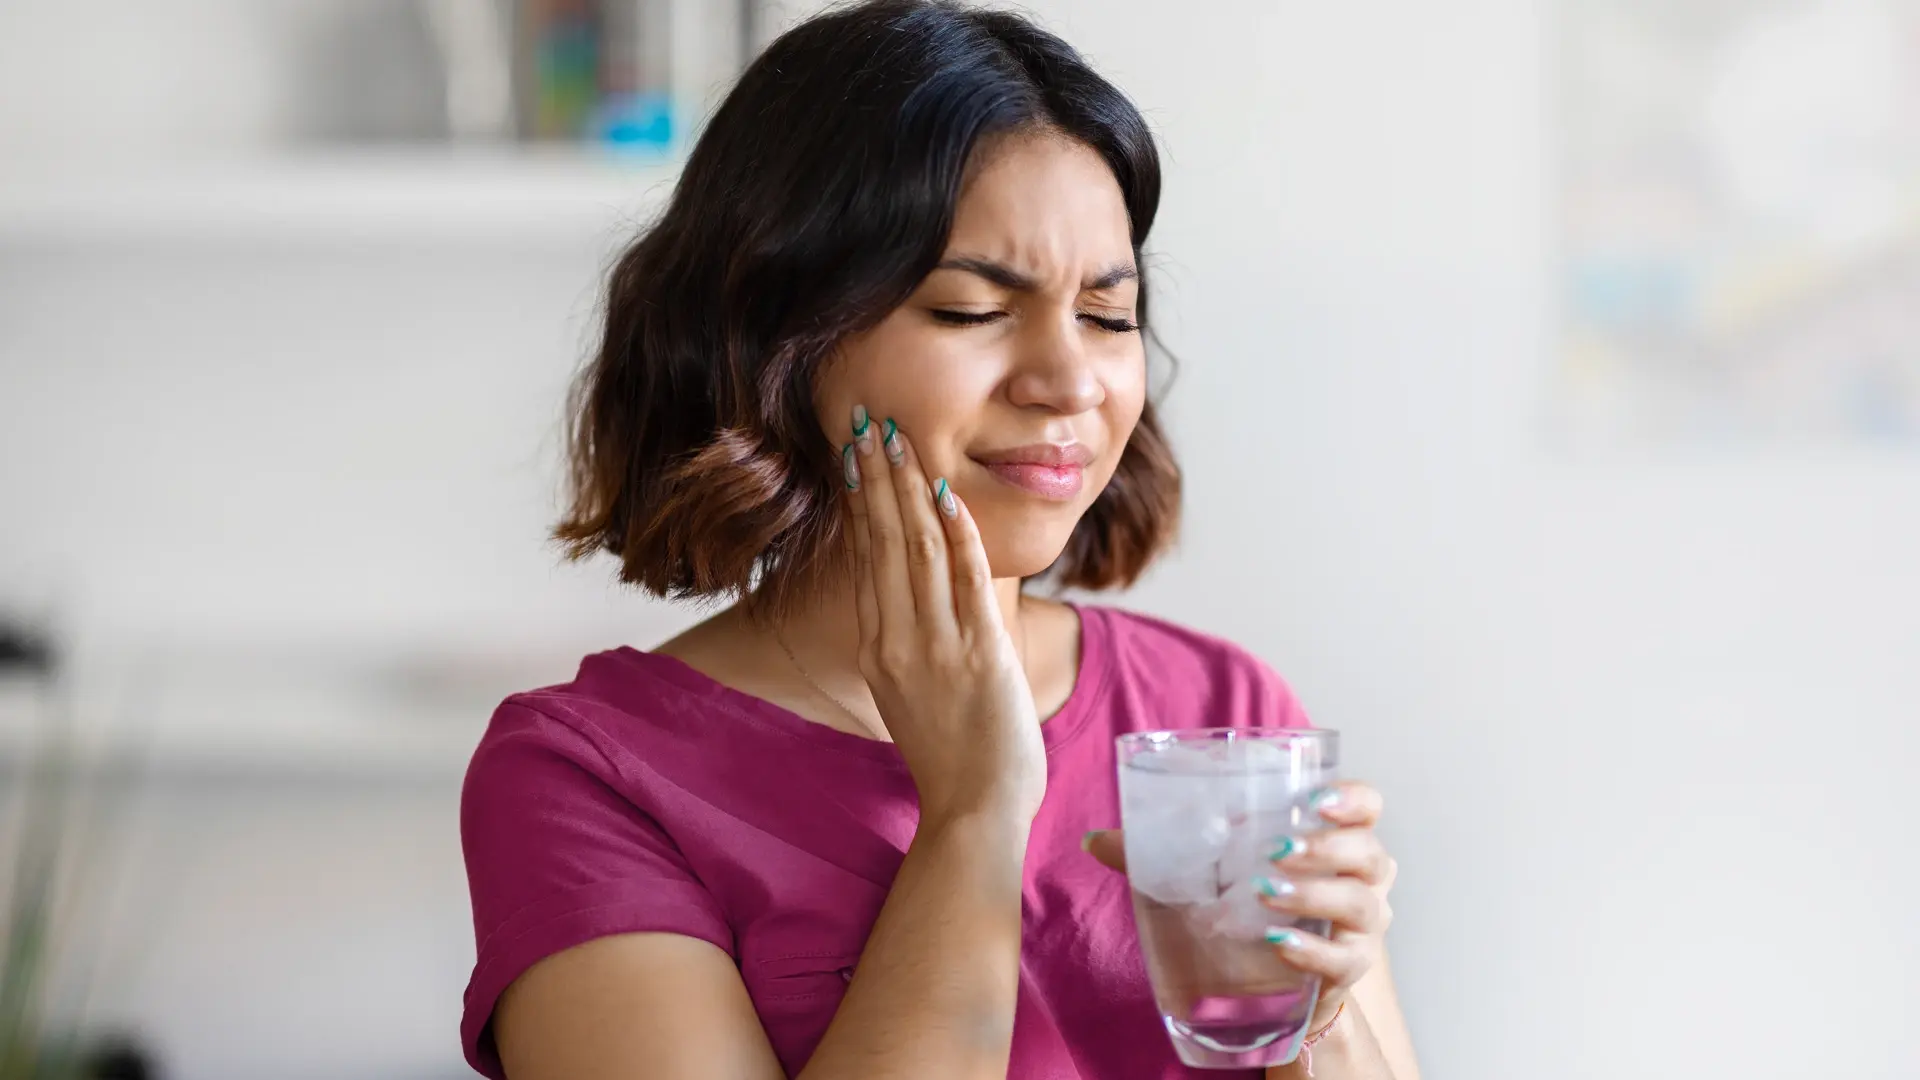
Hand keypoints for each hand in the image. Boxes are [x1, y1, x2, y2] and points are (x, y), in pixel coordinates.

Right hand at [842, 406, 1045, 823]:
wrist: (973, 811)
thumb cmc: (952, 759)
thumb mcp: (910, 696)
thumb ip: (906, 647)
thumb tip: (909, 605)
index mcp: (877, 649)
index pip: (867, 559)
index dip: (862, 502)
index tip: (856, 456)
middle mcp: (896, 641)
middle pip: (884, 542)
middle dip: (878, 476)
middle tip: (871, 422)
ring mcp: (935, 646)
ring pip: (918, 550)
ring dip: (910, 488)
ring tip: (900, 439)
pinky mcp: (978, 654)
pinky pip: (965, 580)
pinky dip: (957, 533)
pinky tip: (948, 493)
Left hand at [1083, 781, 1395, 1030]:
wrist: (1277, 980)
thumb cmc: (1252, 905)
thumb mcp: (1213, 870)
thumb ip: (1161, 850)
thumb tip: (1094, 840)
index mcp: (1337, 837)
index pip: (1367, 806)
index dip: (1351, 799)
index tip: (1315, 798)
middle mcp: (1362, 878)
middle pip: (1368, 854)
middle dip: (1327, 847)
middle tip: (1276, 848)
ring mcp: (1361, 928)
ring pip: (1361, 905)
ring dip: (1314, 895)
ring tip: (1265, 892)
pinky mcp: (1349, 970)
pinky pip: (1343, 961)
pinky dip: (1311, 951)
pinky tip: (1278, 945)